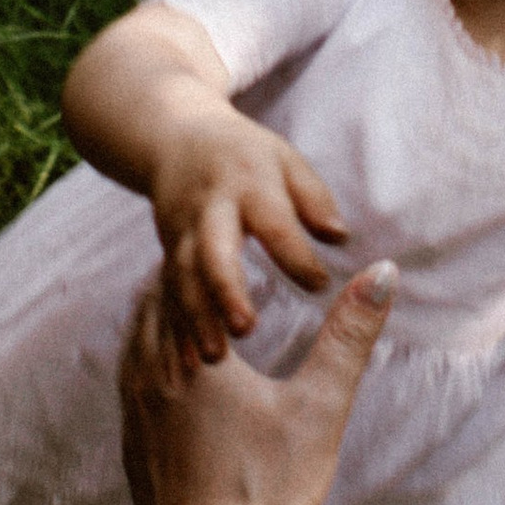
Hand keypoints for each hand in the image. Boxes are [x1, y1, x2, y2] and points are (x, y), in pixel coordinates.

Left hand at [119, 264, 396, 504]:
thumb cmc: (266, 488)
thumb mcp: (320, 407)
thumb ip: (349, 336)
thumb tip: (384, 273)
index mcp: (191, 353)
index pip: (185, 275)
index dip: (207, 249)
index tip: (226, 229)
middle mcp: (150, 374)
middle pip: (154, 301)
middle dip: (182, 276)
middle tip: (212, 256)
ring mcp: (135, 413)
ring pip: (136, 340)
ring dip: (163, 315)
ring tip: (194, 304)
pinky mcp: (132, 447)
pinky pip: (131, 381)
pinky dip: (150, 357)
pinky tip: (175, 374)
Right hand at [146, 118, 349, 366]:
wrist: (177, 139)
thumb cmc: (247, 155)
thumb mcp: (286, 162)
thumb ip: (314, 199)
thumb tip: (339, 236)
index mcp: (248, 185)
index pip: (274, 223)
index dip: (296, 255)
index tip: (321, 286)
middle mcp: (210, 211)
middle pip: (213, 251)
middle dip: (225, 290)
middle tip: (245, 330)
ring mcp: (181, 232)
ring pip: (183, 278)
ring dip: (195, 318)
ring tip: (213, 359)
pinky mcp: (166, 253)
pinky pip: (166, 294)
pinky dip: (173, 329)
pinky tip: (184, 365)